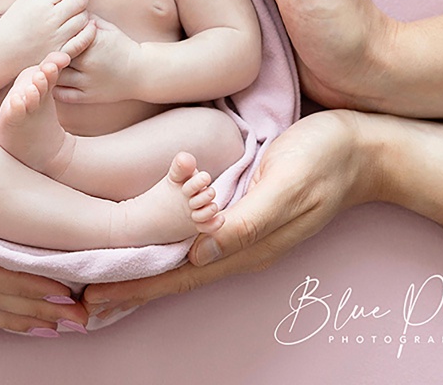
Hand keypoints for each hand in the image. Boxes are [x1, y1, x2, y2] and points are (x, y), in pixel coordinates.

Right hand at [0, 0, 96, 67]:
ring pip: (84, 18)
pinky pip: (84, 39)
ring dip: (83, 14)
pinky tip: (88, 27)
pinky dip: (89, 31)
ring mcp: (57, 37)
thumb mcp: (22, 1)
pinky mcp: (61, 52)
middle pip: (80, 0)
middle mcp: (50, 18)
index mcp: (40, 2)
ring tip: (75, 16)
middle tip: (76, 1)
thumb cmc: (10, 25)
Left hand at [53, 16, 141, 103]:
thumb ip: (87, 18)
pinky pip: (63, 95)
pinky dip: (54, 88)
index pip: (62, 38)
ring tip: (45, 66)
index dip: (52, 38)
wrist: (142, 72)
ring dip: (49, 72)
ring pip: (56, 77)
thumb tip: (67, 10)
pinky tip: (53, 81)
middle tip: (38, 51)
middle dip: (47, 54)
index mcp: (92, 43)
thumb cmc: (122, 46)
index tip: (46, 36)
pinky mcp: (88, 97)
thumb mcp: (107, 28)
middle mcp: (88, 63)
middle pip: (56, 58)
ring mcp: (88, 82)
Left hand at [80, 110, 382, 317]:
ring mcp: (240, 230)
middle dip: (127, 285)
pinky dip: (163, 241)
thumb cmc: (327, 159)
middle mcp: (238, 245)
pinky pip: (193, 234)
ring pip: (180, 257)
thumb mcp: (287, 185)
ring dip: (141, 266)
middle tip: (77, 293)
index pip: (178, 277)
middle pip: (172, 274)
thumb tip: (199, 254)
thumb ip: (247, 222)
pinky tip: (147, 237)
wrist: (365, 145)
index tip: (92, 298)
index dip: (135, 288)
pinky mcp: (240, 208)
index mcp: (245, 246)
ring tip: (98, 272)